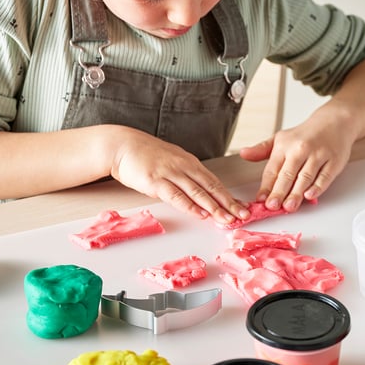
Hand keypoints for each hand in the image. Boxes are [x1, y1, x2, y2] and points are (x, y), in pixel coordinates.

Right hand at [110, 128, 249, 224]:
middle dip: (228, 203)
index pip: (214, 182)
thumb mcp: (172, 163)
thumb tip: (200, 193)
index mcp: (190, 163)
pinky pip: (176, 195)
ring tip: (226, 219)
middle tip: (242, 215)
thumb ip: (186, 176)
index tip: (242, 207)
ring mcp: (170, 173)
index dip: (229, 196)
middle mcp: (184, 167)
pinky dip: (190, 206)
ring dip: (214, 207)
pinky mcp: (156, 181)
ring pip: (197, 192)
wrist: (122, 145)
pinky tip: (200, 214)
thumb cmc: (146, 155)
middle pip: (211, 187)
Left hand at [239, 103, 355, 211]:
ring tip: (289, 206)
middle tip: (272, 206)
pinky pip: (324, 177)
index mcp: (284, 146)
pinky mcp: (333, 161)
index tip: (261, 199)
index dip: (266, 186)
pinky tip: (310, 196)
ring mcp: (318, 155)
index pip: (272, 169)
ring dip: (296, 193)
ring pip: (305, 177)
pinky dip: (317, 187)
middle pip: (288, 175)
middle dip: (279, 192)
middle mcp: (300, 150)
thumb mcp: (280, 138)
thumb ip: (262, 149)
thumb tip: (243, 154)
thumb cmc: (305, 134)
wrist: (334, 121)